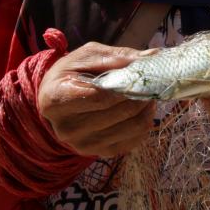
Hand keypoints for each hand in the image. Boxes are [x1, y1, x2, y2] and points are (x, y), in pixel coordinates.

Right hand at [37, 44, 158, 157]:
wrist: (59, 100)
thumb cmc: (73, 73)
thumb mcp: (88, 56)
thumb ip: (117, 57)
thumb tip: (153, 57)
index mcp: (56, 100)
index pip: (100, 97)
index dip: (126, 85)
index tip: (141, 74)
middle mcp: (67, 128)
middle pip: (120, 112)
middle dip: (142, 94)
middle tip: (151, 82)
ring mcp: (84, 144)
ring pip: (133, 126)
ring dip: (147, 107)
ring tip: (147, 94)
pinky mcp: (102, 152)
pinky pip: (137, 138)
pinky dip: (145, 121)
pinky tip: (140, 109)